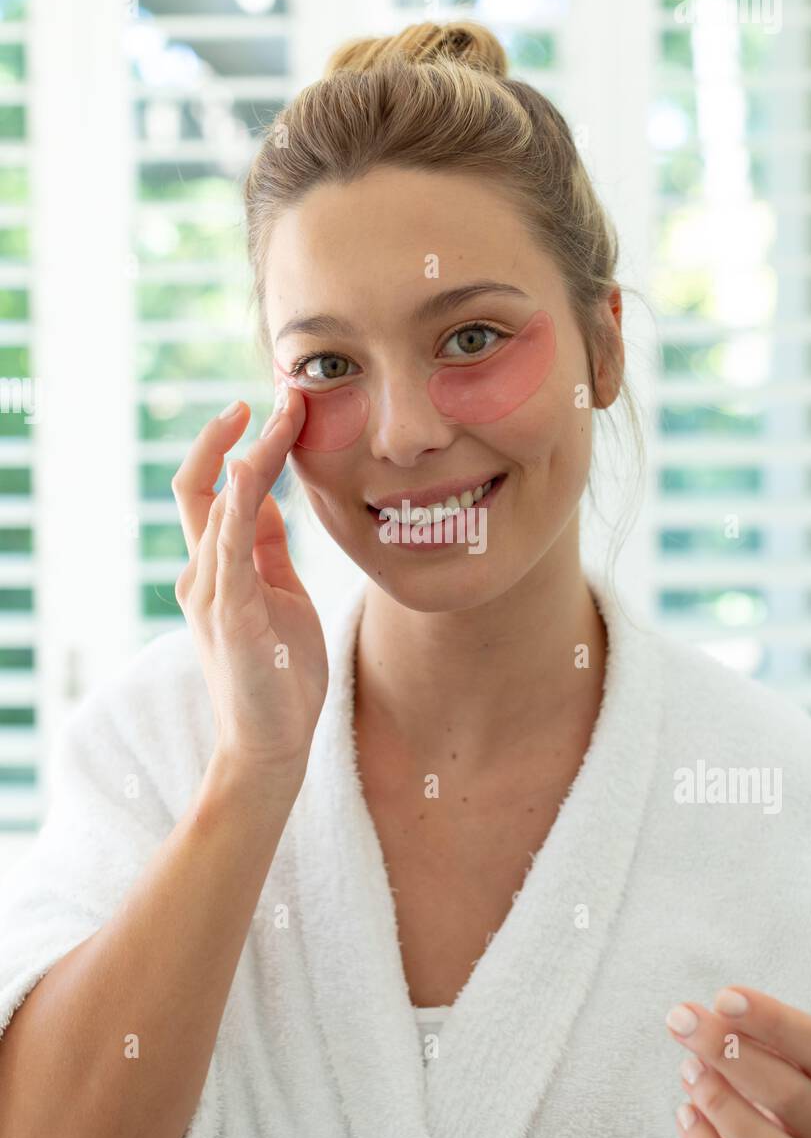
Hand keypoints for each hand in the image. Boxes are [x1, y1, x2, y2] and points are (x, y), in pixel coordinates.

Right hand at [172, 387, 327, 775]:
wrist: (273, 742)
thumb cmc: (281, 671)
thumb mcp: (277, 593)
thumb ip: (265, 548)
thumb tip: (263, 497)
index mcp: (216, 568)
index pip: (212, 489)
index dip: (232, 445)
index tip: (274, 408)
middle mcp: (203, 574)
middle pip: (198, 485)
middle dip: (233, 435)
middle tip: (278, 395)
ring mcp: (211, 594)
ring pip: (219, 507)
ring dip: (253, 458)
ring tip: (286, 417)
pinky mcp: (229, 618)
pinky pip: (228, 553)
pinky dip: (237, 509)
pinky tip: (255, 476)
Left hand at [665, 985, 810, 1137]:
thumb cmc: (753, 1088)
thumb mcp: (755, 1054)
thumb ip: (735, 1034)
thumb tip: (692, 1018)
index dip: (772, 1019)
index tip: (724, 997)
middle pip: (791, 1094)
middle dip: (729, 1053)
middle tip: (685, 1023)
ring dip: (719, 1104)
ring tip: (687, 1070)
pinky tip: (685, 1114)